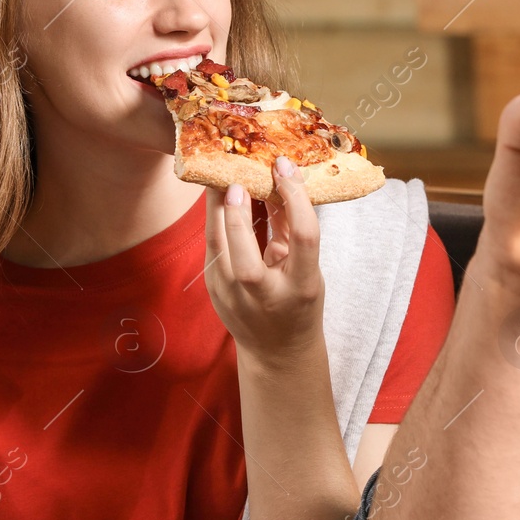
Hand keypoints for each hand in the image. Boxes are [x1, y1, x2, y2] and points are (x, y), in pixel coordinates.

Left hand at [204, 158, 324, 362]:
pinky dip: (214, 219)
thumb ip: (291, 230)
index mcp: (302, 285)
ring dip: (217, 208)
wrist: (277, 352)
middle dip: (239, 210)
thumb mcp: (308, 269)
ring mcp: (233, 296)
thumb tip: (278, 180)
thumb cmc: (299, 302)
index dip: (294, 196)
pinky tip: (217, 198)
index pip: (303, 235)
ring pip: (217, 245)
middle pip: (246, 247)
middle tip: (239, 179)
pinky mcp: (214, 290)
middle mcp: (265, 293)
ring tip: (222, 178)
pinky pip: (211, 246)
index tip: (284, 167)